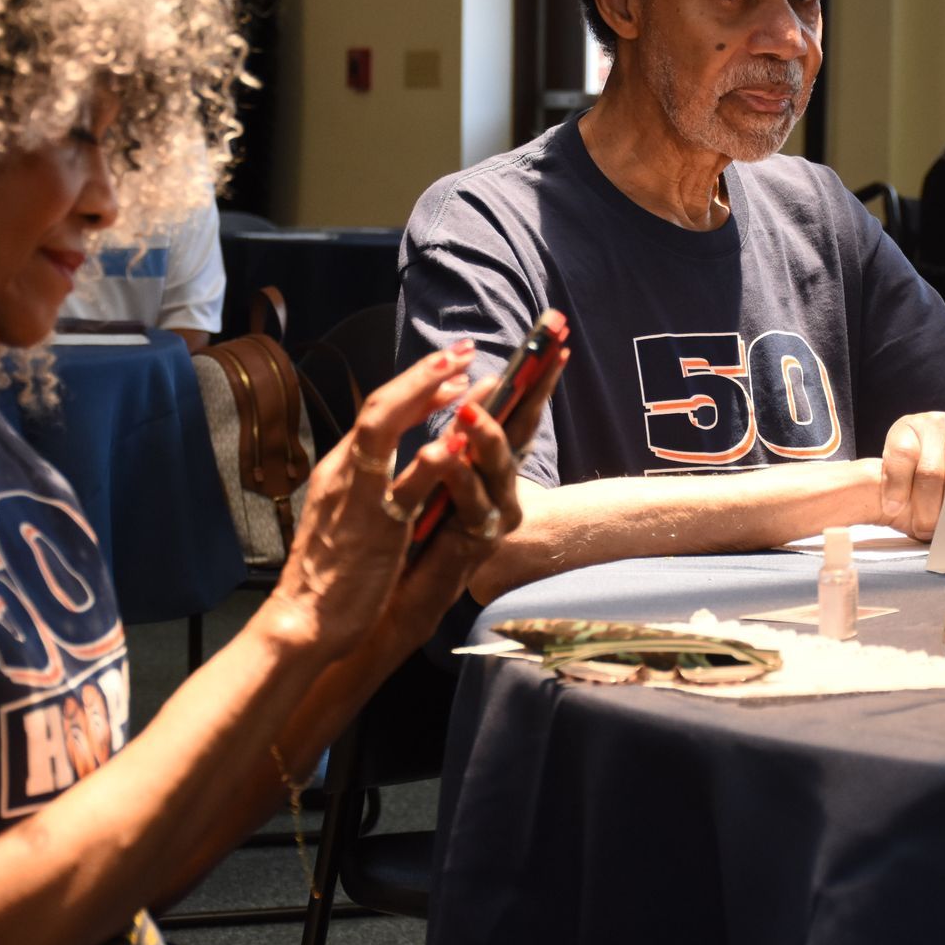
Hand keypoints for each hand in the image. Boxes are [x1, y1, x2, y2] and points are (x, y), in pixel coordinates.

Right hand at [265, 345, 473, 654]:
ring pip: (384, 427)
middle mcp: (346, 471)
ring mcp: (358, 495)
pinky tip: (456, 440)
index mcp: (341, 468)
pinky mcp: (375, 527)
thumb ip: (364, 483)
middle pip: (380, 404)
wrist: (303, 618)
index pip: (378, 412)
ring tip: (467, 376)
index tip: (450, 369)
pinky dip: (429, 459)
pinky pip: (403, 485)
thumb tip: (386, 458)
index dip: (416, 385)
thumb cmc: (328, 572)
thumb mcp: (344, 513)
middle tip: (464, 351)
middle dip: (423, 373)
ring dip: (425, 395)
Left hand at [385, 346, 568, 641]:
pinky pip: (469, 506)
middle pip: (520, 432)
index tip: (555, 341)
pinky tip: (446, 452)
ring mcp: (491, 516)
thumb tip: (462, 394)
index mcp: (487, 466)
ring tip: (470, 409)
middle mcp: (498, 488)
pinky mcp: (472, 545)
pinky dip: (458, 477)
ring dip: (486, 436)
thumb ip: (454, 442)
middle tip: (543, 358)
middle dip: (534, 393)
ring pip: (497, 469)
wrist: (390, 604)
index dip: (535, 379)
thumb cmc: (412, 539)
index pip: (515, 412)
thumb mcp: (432, 479)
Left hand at [877, 411, 944, 539]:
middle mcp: (935, 422)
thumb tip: (893, 511)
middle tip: (926, 531)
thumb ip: (896, 485)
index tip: (893, 510)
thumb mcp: (907, 470)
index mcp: (908, 429)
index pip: (902, 454)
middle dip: (926, 508)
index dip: (896, 485)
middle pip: (930, 471)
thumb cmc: (933, 466)